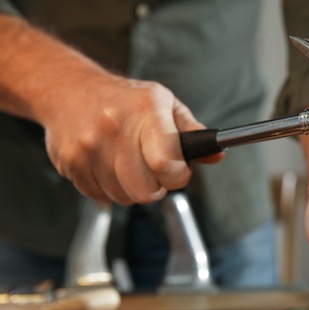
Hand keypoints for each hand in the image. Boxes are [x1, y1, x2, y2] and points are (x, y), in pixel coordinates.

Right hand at [0, 15, 221, 204]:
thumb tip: (217, 155)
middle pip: (145, 191)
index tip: (178, 170)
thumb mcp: (165, 104)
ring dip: (131, 189)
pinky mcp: (70, 163)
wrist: (69, 89)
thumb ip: (192, 133)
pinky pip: (100, 196)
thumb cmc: (124, 99)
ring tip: (129, 164)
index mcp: (145, 112)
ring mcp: (88, 147)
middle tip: (154, 169)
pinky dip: (109, 189)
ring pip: (123, 197)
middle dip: (156, 186)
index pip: (166, 165)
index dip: (178, 176)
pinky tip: (109, 166)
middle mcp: (114, 128)